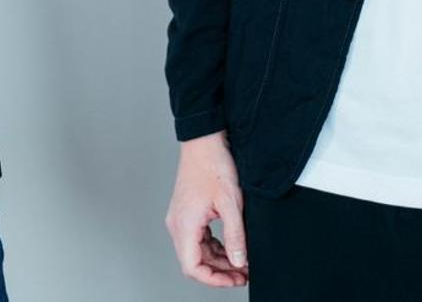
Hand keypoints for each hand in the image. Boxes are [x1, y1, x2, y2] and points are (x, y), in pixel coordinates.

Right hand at [165, 131, 248, 287]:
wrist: (204, 140)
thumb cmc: (214, 165)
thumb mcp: (231, 203)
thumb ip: (235, 236)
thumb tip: (238, 261)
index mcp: (185, 225)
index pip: (193, 267)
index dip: (214, 279)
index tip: (234, 280)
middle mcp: (178, 225)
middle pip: (194, 262)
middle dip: (219, 271)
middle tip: (243, 274)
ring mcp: (180, 219)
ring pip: (197, 251)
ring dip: (218, 259)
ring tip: (241, 262)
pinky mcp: (186, 213)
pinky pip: (198, 239)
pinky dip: (214, 247)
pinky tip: (230, 247)